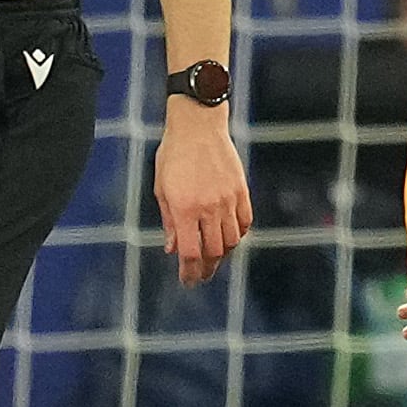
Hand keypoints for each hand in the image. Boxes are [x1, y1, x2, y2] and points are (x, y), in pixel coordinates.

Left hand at [155, 106, 250, 288]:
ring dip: (222, 254)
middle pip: (213, 252)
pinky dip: (238, 234)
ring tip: (214, 257)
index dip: (190, 272)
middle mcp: (208, 207)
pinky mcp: (241, 190)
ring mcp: (228, 199)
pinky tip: (228, 236)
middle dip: (207, 269)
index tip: (187, 281)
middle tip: (201, 276)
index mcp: (184, 208)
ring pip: (231, 240)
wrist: (198, 125)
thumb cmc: (173, 154)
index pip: (191, 253)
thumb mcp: (162, 189)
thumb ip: (169, 222)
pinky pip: (245, 222)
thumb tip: (172, 249)